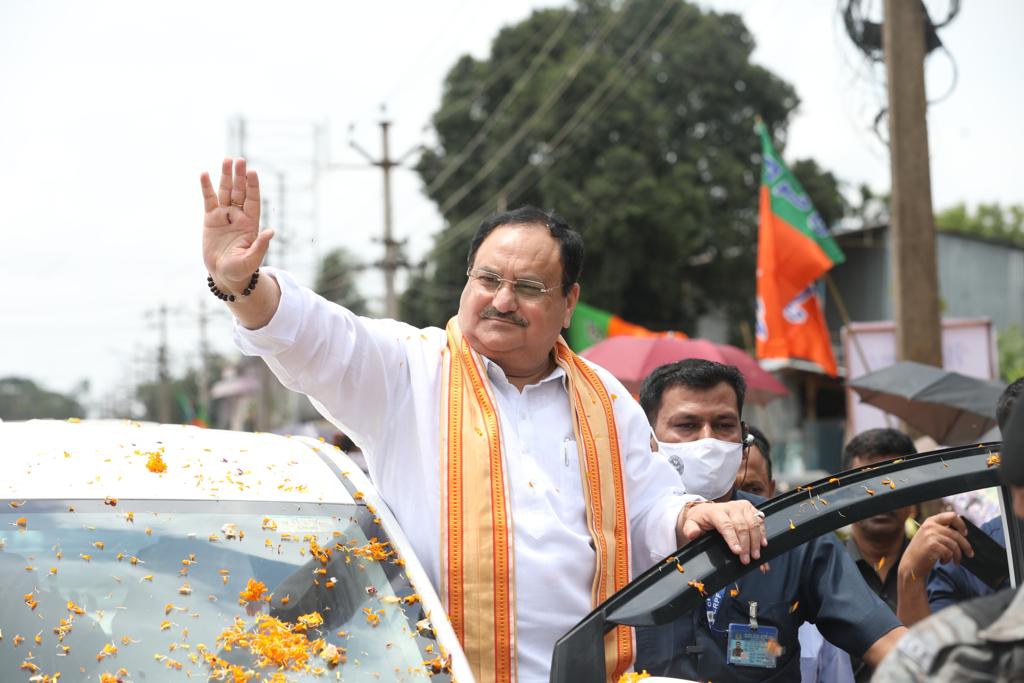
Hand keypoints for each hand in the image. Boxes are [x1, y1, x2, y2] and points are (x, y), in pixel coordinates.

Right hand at [201, 158, 274, 293]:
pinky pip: (209, 200)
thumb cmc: (241, 270)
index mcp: (251, 224)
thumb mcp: (252, 260)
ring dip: (225, 177)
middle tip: (240, 160)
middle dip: (240, 177)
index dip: (253, 186)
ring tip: (227, 160)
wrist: (224, 275)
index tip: (252, 172)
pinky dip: (207, 188)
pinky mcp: (210, 219)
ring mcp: (224, 216)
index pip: (253, 200)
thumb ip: (260, 245)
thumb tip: (271, 232)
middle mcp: (239, 216)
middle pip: (240, 192)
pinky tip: (205, 174)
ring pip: (225, 192)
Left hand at [678, 500, 766, 563]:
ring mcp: (742, 507)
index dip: (733, 539)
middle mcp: (731, 507)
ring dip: (756, 541)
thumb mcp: (690, 524)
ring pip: (753, 523)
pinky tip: (763, 545)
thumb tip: (694, 534)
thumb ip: (690, 529)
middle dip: (746, 544)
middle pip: (742, 526)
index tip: (737, 552)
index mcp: (716, 511)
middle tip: (746, 560)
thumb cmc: (700, 519)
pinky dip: (763, 533)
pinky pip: (760, 520)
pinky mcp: (750, 508)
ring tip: (756, 556)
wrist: (707, 509)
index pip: (726, 525)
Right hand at [899, 511, 972, 578]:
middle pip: (957, 534)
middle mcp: (930, 526)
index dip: (961, 525)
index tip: (965, 533)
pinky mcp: (932, 545)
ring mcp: (931, 535)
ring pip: (955, 545)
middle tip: (970, 554)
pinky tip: (942, 561)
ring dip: (957, 556)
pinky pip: (949, 552)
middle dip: (966, 546)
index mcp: (930, 521)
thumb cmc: (922, 552)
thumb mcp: (929, 536)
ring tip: (953, 561)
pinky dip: (948, 560)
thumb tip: (962, 533)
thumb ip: (942, 531)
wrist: (911, 565)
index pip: (952, 516)